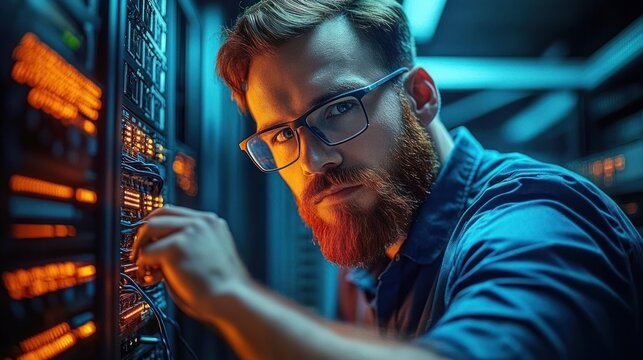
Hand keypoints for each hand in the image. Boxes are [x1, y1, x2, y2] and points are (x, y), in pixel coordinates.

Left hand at [130, 205, 249, 321]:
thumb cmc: (221, 286)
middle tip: (138, 252)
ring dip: (141, 248)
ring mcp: (190, 231)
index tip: (148, 239)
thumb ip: (188, 245)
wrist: (230, 298)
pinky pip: (147, 252)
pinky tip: (153, 278)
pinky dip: (144, 266)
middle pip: (159, 213)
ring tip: (145, 268)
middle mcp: (202, 222)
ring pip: (149, 228)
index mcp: (212, 223)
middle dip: (143, 232)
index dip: (157, 225)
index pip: (175, 213)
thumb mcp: (208, 255)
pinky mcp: (178, 245)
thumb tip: (160, 248)